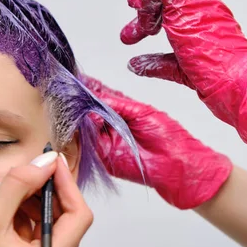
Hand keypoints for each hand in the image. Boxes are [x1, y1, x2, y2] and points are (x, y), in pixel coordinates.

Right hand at [0, 154, 90, 246]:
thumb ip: (20, 183)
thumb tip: (47, 162)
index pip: (78, 217)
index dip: (66, 185)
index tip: (52, 162)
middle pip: (62, 221)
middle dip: (40, 191)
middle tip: (19, 172)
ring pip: (44, 227)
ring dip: (24, 202)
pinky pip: (31, 238)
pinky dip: (17, 217)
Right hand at [83, 74, 231, 209]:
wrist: (176, 166)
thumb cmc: (168, 137)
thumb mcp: (142, 111)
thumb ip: (117, 104)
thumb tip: (95, 97)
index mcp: (122, 110)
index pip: (100, 95)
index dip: (89, 88)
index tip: (78, 79)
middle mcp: (111, 124)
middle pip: (88, 109)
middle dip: (80, 99)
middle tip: (71, 90)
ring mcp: (105, 139)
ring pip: (84, 124)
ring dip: (79, 114)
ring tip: (75, 102)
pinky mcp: (102, 155)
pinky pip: (86, 141)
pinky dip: (82, 131)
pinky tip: (82, 119)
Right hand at [120, 0, 246, 143]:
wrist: (232, 86)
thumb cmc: (213, 52)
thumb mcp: (183, 12)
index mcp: (197, 1)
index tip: (134, 4)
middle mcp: (197, 18)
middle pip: (164, 6)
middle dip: (143, 15)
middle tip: (131, 29)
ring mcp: (196, 42)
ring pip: (165, 31)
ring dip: (144, 32)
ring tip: (129, 41)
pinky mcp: (194, 65)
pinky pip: (168, 60)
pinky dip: (150, 60)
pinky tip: (137, 66)